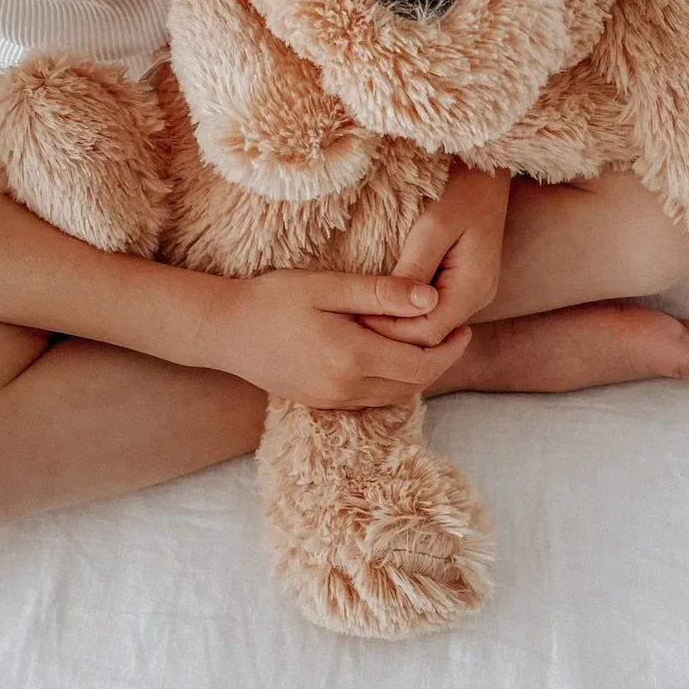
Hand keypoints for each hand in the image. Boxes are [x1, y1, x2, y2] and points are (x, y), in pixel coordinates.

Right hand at [201, 269, 471, 409]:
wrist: (224, 330)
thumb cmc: (273, 299)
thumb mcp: (328, 286)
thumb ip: (380, 294)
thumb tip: (430, 299)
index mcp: (352, 358)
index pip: (422, 365)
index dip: (449, 349)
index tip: (464, 326)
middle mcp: (345, 388)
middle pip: (413, 385)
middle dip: (440, 361)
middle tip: (455, 333)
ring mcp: (332, 400)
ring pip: (395, 396)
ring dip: (419, 374)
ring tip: (430, 342)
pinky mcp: (320, 402)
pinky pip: (372, 399)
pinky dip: (393, 382)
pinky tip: (394, 355)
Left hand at [360, 164, 511, 348]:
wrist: (485, 172)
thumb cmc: (461, 189)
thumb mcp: (433, 224)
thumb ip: (415, 266)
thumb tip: (396, 304)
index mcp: (473, 287)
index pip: (428, 332)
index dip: (390, 330)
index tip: (353, 313)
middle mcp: (477, 299)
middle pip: (429, 337)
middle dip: (390, 332)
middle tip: (348, 319)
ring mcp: (472, 296)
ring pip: (430, 329)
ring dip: (396, 325)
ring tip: (359, 312)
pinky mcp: (462, 288)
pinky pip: (432, 313)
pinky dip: (406, 313)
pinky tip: (380, 303)